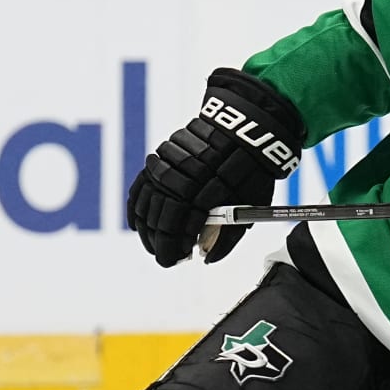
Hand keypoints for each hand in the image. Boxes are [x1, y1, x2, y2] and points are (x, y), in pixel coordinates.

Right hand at [126, 69, 303, 267]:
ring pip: (147, 202)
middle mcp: (182, 180)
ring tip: (152, 242)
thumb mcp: (249, 207)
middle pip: (159, 218)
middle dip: (158, 242)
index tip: (173, 261)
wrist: (247, 129)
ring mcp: (169, 165)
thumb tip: (206, 258)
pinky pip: (142, 183)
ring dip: (146, 226)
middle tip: (163, 255)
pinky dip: (137, 203)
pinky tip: (137, 220)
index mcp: (205, 196)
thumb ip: (227, 236)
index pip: (178, 231)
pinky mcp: (161, 154)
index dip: (172, 250)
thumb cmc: (252, 172)